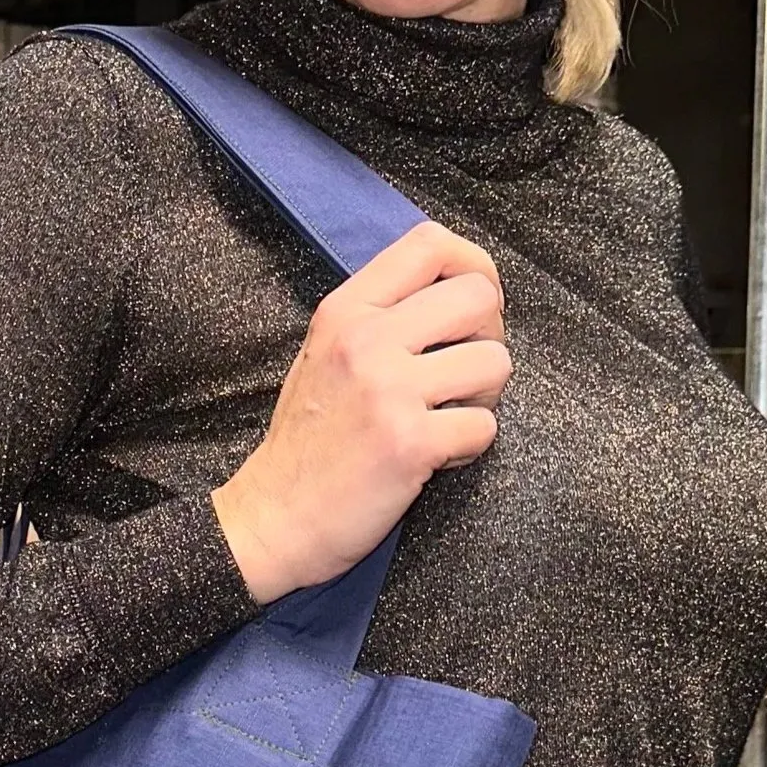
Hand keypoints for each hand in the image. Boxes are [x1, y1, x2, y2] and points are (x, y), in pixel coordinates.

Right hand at [211, 222, 510, 605]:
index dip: (473, 266)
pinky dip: (470, 447)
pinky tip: (436, 459)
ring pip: (494, 362)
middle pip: (479, 295)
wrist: (272, 522)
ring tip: (450, 419)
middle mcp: (366, 339)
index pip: (431, 244)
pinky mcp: (410, 443)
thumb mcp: (321, 356)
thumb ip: (375, 318)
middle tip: (466, 373)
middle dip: (490, 335)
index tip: (472, 307)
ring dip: (486, 396)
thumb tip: (449, 295)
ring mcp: (389, 390)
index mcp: (344, 311)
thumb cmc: (304, 446)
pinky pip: (484, 426)